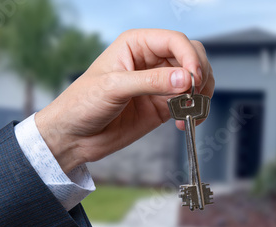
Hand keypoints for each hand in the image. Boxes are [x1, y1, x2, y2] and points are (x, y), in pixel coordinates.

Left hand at [35, 29, 214, 173]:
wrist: (74, 137)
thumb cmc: (82, 104)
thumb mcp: (113, 88)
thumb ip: (150, 82)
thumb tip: (186, 79)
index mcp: (137, 45)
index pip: (175, 41)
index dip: (190, 58)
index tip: (194, 79)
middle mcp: (152, 61)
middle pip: (192, 56)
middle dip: (200, 74)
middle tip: (193, 96)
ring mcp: (160, 84)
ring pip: (196, 80)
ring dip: (201, 95)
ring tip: (190, 112)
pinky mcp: (163, 106)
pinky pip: (190, 103)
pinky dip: (195, 112)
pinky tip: (184, 122)